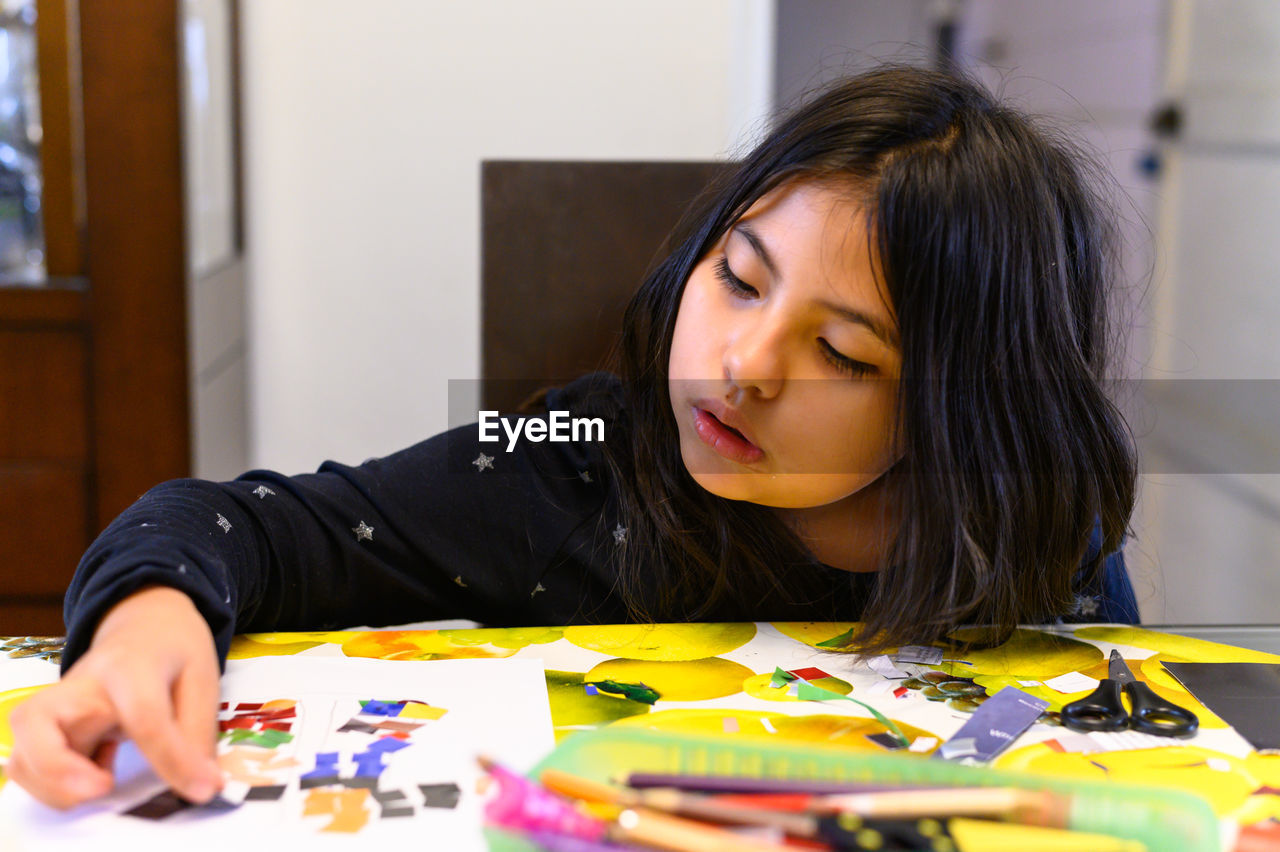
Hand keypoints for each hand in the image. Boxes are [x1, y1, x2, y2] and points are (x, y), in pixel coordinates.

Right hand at [7, 585, 223, 808]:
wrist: (146, 625)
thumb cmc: (174, 652)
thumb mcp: (202, 680)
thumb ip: (198, 733)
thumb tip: (203, 785)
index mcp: (130, 665)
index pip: (143, 714)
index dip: (172, 758)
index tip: (200, 789)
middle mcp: (81, 684)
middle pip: (38, 722)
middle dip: (58, 770)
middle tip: (103, 787)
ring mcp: (59, 707)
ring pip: (24, 751)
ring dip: (52, 786)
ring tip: (102, 786)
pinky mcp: (53, 729)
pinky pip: (32, 765)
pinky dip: (53, 786)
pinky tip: (98, 773)